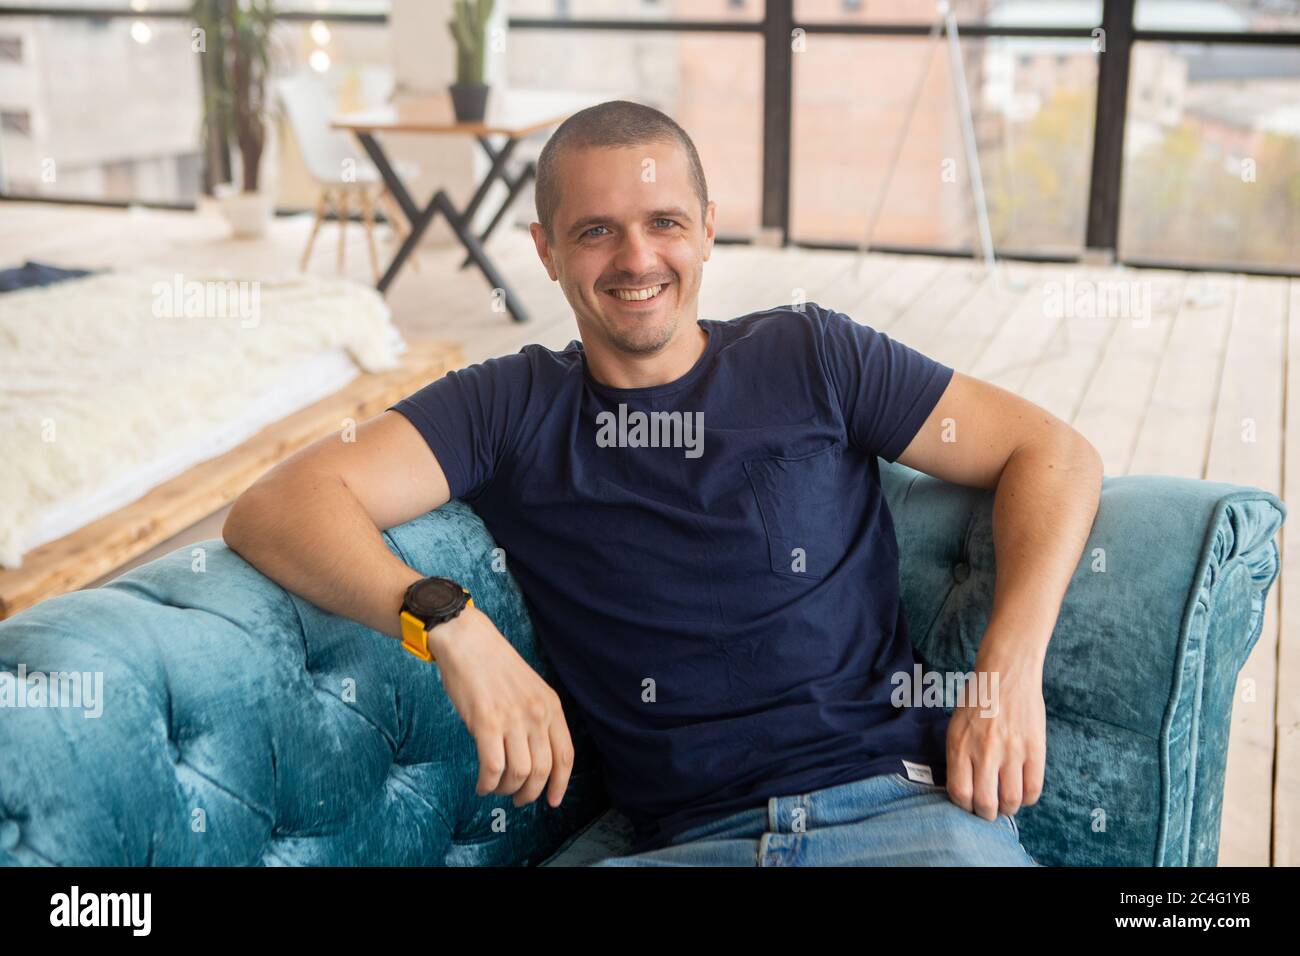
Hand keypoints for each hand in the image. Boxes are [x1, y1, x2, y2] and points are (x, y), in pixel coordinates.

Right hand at [428, 605, 573, 808]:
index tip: (553, 800)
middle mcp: (537, 714)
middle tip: (518, 799)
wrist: (468, 641)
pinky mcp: (486, 723)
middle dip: (531, 793)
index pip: (565, 755)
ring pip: (520, 774)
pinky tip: (482, 785)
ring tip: (496, 788)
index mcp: (551, 706)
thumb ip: (537, 718)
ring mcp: (513, 719)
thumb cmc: (494, 666)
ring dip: (507, 789)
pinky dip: (488, 784)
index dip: (560, 784)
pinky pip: (493, 768)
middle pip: (543, 771)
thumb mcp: (530, 689)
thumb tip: (535, 757)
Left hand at [944, 653, 1045, 821]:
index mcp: (960, 745)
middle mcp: (984, 752)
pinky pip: (1033, 789)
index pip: (959, 792)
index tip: (970, 803)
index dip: (964, 805)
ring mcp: (1011, 751)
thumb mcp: (956, 726)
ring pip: (1011, 800)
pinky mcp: (1034, 749)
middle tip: (989, 809)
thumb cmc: (978, 699)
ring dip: (1008, 808)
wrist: (1006, 673)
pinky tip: (1023, 792)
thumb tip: (964, 789)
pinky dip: (1028, 798)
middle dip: (986, 814)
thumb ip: (959, 756)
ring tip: (1007, 803)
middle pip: (985, 804)